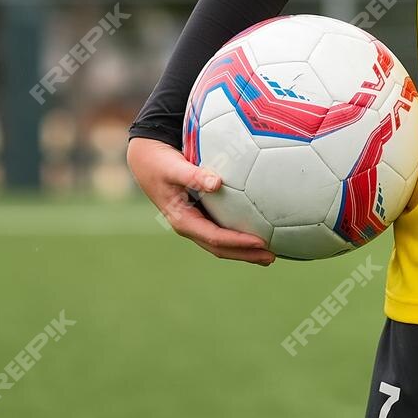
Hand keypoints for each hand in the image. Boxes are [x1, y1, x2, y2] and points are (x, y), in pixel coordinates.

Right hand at [127, 137, 274, 265]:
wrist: (145, 161)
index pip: (215, 237)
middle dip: (246, 254)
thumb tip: (217, 183)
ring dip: (245, 250)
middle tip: (272, 256)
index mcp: (183, 221)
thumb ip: (193, 175)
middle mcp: (190, 226)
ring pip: (222, 243)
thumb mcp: (173, 168)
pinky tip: (257, 229)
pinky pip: (222, 229)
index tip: (260, 242)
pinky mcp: (200, 216)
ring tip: (270, 252)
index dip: (237, 242)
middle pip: (220, 248)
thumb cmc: (160, 163)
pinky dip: (239, 235)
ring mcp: (195, 223)